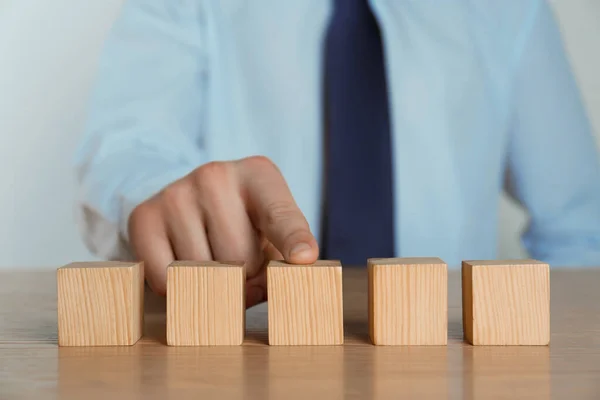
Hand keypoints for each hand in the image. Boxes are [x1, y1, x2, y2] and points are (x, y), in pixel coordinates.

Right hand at [128, 156, 318, 307]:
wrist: (192, 198)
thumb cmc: (244, 222)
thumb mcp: (272, 231)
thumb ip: (280, 260)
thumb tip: (266, 291)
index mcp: (259, 175)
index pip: (280, 214)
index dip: (292, 239)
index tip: (303, 258)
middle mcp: (216, 175)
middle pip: (239, 257)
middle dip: (245, 276)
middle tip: (243, 265)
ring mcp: (176, 193)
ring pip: (202, 272)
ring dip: (213, 284)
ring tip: (216, 262)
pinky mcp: (144, 217)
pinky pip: (165, 278)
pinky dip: (179, 289)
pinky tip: (188, 267)